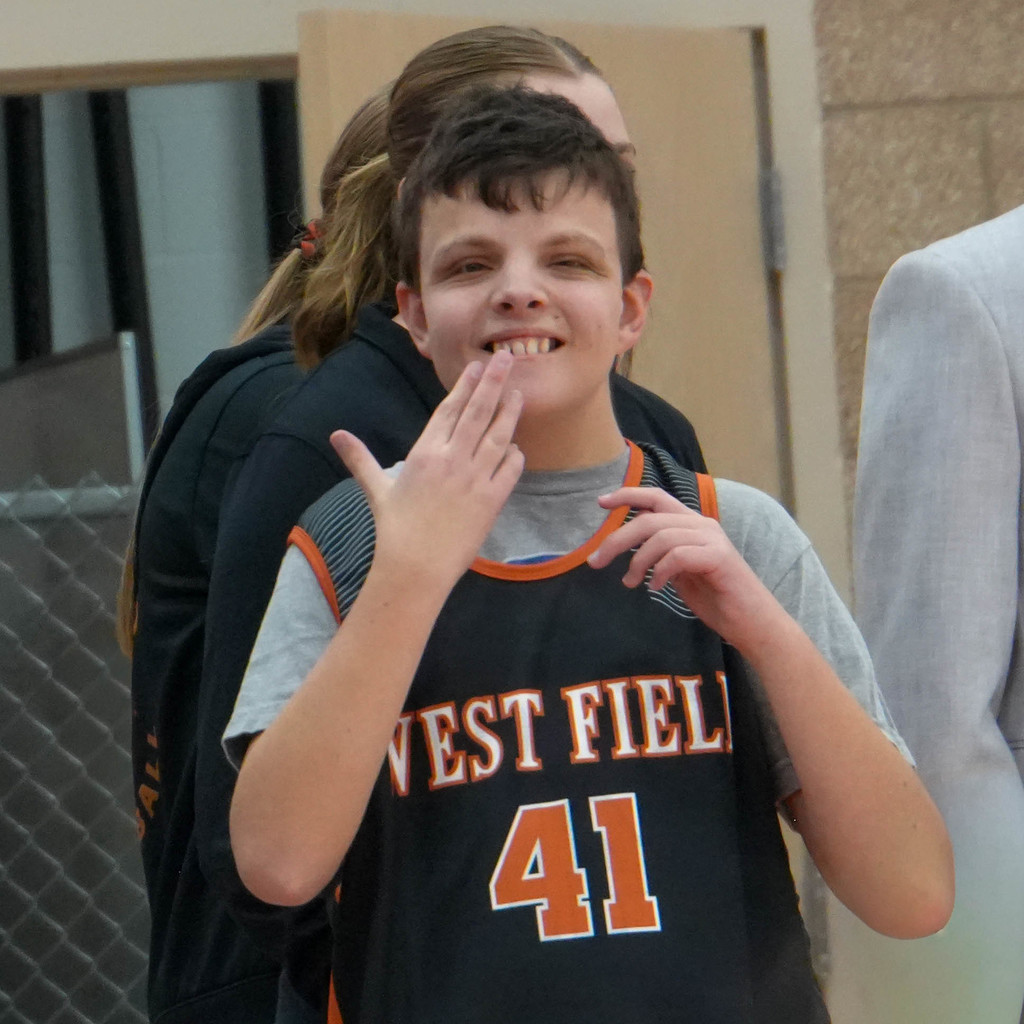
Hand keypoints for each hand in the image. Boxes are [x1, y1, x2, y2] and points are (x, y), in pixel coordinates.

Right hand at [330, 352, 523, 591]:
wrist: (417, 567)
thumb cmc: (395, 529)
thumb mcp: (376, 489)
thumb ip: (360, 458)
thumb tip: (336, 435)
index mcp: (424, 453)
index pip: (449, 410)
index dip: (464, 387)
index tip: (477, 368)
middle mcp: (452, 460)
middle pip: (477, 412)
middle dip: (493, 383)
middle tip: (505, 359)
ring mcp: (475, 478)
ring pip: (499, 436)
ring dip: (510, 412)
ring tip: (518, 393)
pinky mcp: (492, 499)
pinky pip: (511, 468)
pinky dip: (515, 454)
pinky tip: (516, 446)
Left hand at [586, 486, 782, 651]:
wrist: (751, 622)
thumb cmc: (715, 597)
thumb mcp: (679, 570)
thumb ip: (660, 553)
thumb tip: (629, 547)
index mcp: (692, 524)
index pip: (656, 497)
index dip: (628, 495)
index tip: (601, 502)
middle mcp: (702, 524)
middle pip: (649, 518)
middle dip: (617, 538)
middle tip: (596, 561)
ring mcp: (712, 539)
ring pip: (660, 536)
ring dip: (637, 561)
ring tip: (630, 582)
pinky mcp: (718, 557)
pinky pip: (677, 555)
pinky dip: (659, 571)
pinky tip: (655, 588)